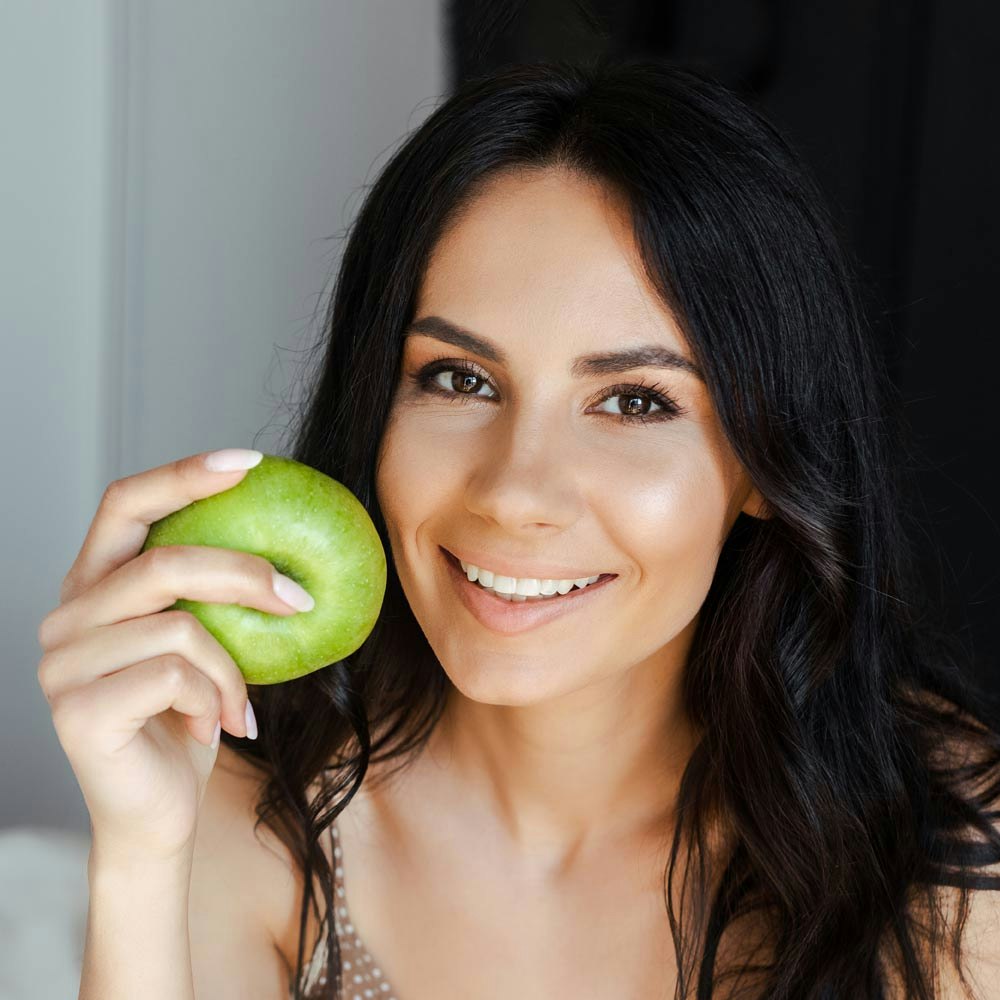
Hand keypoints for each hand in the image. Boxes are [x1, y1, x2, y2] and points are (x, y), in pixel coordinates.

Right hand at [36, 449, 307, 862]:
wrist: (157, 814)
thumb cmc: (189, 719)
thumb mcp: (208, 645)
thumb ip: (219, 596)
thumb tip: (298, 549)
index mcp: (94, 586)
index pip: (126, 503)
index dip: (184, 472)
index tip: (252, 461)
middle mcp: (66, 616)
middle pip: (161, 560)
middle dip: (244, 572)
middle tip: (301, 598)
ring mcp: (62, 663)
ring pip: (179, 626)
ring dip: (234, 667)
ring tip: (243, 703)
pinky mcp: (77, 709)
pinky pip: (174, 675)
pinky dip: (216, 698)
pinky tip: (220, 727)